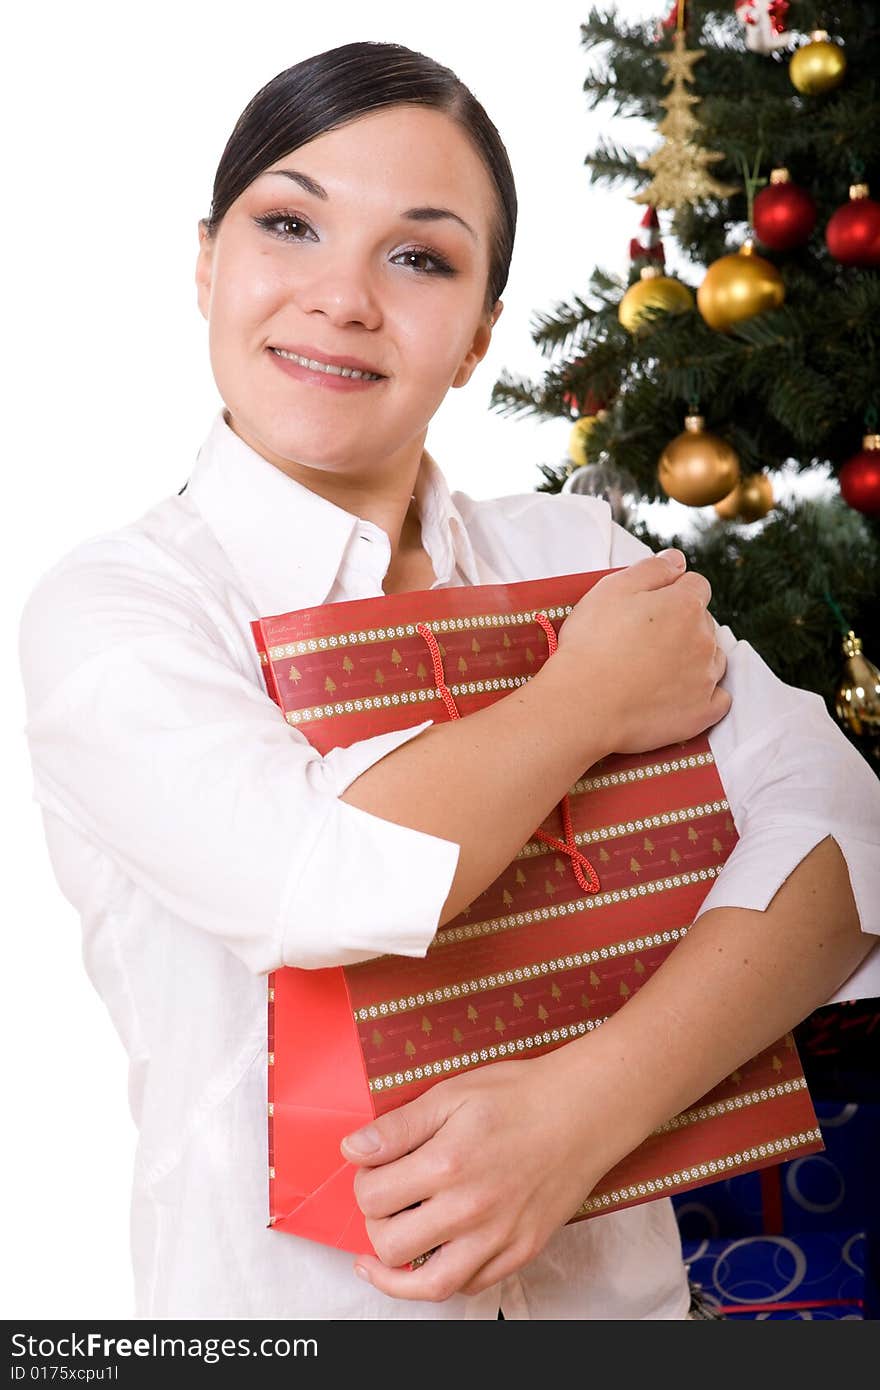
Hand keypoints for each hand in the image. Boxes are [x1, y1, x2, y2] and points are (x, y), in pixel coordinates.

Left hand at [339, 1052, 604, 1301]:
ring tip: (385, 1254)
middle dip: (375, 1223)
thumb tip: (352, 1150)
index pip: (371, 1198)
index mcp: (446, 1164)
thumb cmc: (518, 1095)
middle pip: (390, 1246)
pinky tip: (434, 1256)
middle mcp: (470, 1210)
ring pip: (429, 1286)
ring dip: (398, 1272)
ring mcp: (498, 1237)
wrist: (583, 1111)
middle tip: (386, 1200)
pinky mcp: (522, 1251)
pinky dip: (445, 1279)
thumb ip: (398, 1127)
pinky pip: (471, 1286)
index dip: (362, 1182)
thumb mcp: (450, 1093)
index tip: (373, 1168)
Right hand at [551, 549, 730, 754]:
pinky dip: (706, 694)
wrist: (583, 705)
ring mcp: (706, 679)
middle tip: (645, 639)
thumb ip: (651, 569)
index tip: (652, 606)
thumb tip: (677, 559)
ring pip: (713, 659)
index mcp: (685, 605)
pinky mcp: (701, 713)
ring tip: (659, 668)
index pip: (697, 585)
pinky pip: (719, 700)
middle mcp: (704, 640)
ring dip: (695, 658)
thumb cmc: (592, 644)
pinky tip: (682, 693)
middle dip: (683, 625)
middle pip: (704, 623)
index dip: (675, 591)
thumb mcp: (613, 589)